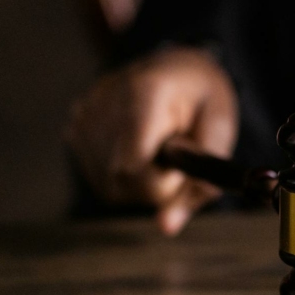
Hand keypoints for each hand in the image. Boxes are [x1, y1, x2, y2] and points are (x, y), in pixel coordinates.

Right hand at [65, 46, 238, 234]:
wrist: (178, 67)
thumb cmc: (203, 100)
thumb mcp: (220, 134)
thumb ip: (200, 183)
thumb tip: (166, 228)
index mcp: (145, 93)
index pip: (133, 167)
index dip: (161, 183)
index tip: (180, 165)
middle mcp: (105, 100)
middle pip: (121, 181)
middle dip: (155, 185)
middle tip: (175, 156)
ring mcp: (85, 113)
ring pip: (109, 186)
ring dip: (140, 183)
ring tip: (158, 149)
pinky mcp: (75, 126)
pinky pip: (100, 178)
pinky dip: (124, 176)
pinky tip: (138, 150)